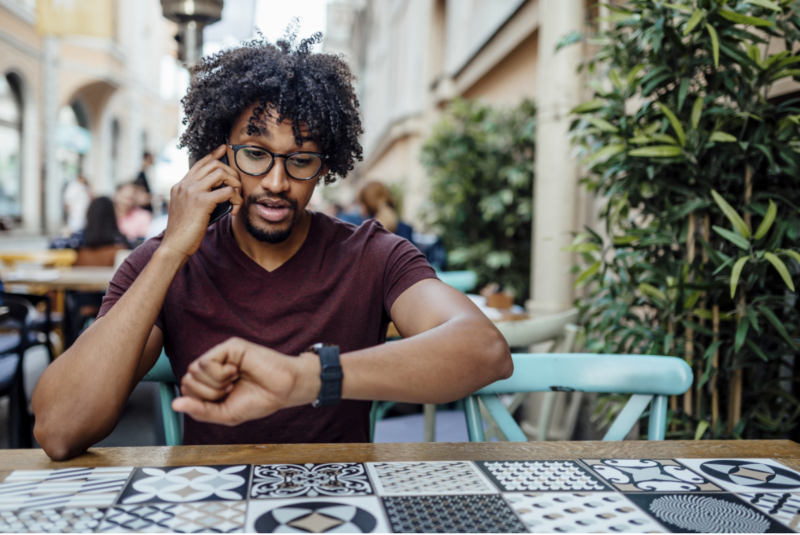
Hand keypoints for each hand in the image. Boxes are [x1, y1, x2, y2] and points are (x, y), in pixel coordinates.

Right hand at [161, 144, 242, 259]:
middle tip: (237, 187)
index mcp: (180, 186)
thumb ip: (197, 198)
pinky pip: (227, 191)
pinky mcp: (201, 201)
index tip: (223, 150)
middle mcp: (184, 185)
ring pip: (221, 173)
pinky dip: (236, 199)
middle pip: (213, 165)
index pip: (199, 164)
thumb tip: (220, 193)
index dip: (213, 155)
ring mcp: (192, 191)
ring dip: (235, 184)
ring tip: (237, 198)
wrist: (174, 246)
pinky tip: (235, 209)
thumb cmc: (184, 232)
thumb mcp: (187, 210)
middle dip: (231, 173)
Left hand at [172, 337, 320, 424]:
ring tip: (234, 381)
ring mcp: (220, 354)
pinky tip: (236, 371)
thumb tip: (174, 405)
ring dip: (215, 384)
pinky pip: (206, 362)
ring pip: (194, 370)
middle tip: (231, 390)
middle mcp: (213, 366)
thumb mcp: (225, 414)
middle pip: (187, 380)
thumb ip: (200, 411)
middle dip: (208, 394)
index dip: (202, 400)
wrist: (283, 390)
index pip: (187, 389)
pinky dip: (219, 374)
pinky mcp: (229, 347)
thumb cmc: (259, 400)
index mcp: (211, 381)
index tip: (225, 399)